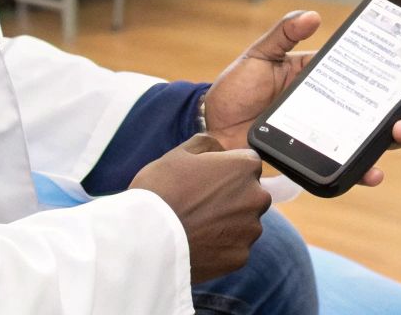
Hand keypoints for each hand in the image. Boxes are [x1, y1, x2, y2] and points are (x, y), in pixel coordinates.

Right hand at [130, 134, 269, 282]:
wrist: (144, 238)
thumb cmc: (160, 191)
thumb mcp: (179, 154)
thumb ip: (206, 144)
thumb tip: (220, 149)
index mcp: (244, 168)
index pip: (247, 163)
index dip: (226, 170)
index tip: (207, 180)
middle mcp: (256, 198)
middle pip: (250, 194)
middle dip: (232, 198)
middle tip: (200, 205)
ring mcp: (250, 230)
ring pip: (244, 224)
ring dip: (228, 224)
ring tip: (196, 227)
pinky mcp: (240, 257)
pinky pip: (234, 248)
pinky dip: (220, 248)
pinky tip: (198, 244)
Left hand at [205, 9, 400, 184]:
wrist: (210, 129)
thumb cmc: (236, 89)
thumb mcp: (260, 55)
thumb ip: (284, 34)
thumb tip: (313, 16)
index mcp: (327, 80)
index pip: (371, 76)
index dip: (400, 76)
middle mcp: (335, 108)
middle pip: (384, 111)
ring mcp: (328, 136)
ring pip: (373, 140)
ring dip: (396, 139)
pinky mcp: (315, 161)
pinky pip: (345, 169)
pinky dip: (364, 172)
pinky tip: (374, 171)